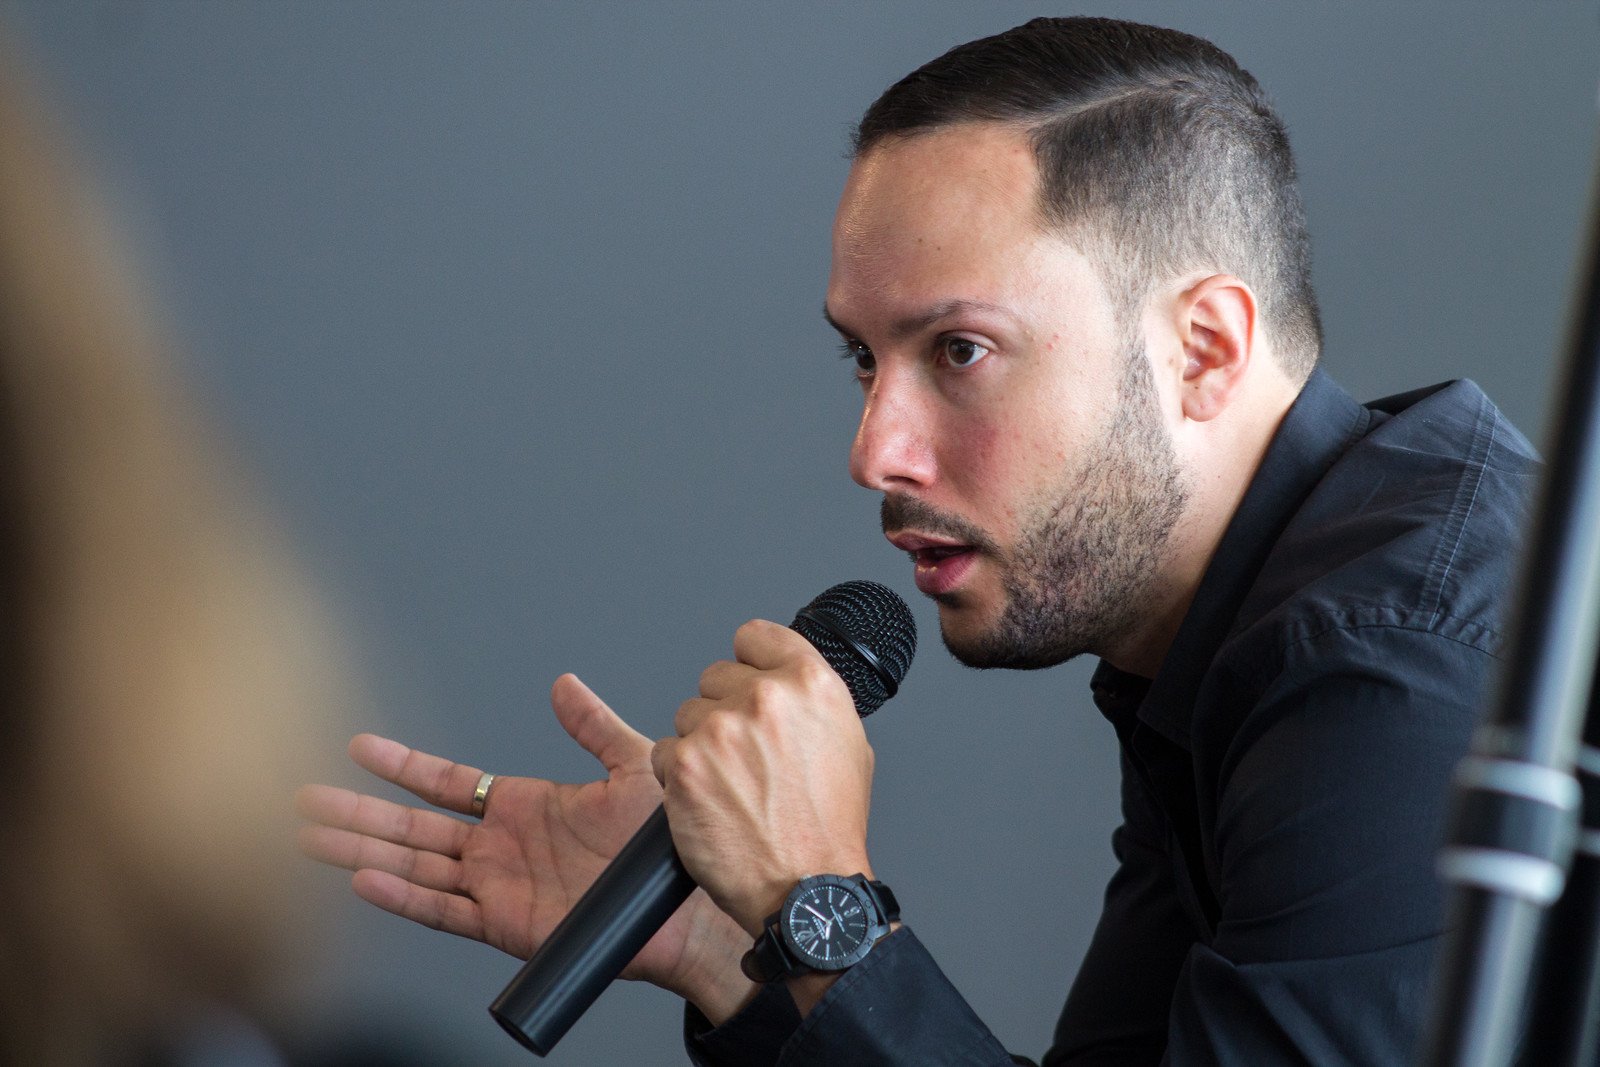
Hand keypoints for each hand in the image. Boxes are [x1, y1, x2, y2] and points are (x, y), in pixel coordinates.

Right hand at [296, 674, 753, 1017]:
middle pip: (411, 826)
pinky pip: (443, 910)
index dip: (401, 765)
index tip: (358, 747)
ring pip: (413, 866)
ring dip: (361, 850)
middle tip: (302, 797)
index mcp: (522, 807)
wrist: (686, 905)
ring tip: (308, 836)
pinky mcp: (505, 924)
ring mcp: (497, 886)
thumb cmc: (665, 843)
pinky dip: (402, 896)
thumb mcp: (632, 768)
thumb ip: (593, 727)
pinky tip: (362, 878)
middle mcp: (498, 847)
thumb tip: (564, 684)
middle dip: (357, 812)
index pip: (445, 782)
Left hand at [651, 619, 876, 935]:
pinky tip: (711, 802)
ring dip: (701, 746)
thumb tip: (785, 679)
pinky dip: (681, 778)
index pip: (754, 636)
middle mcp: (766, 698)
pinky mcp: (686, 764)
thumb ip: (811, 701)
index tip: (747, 681)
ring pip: (688, 716)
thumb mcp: (849, 744)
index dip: (750, 661)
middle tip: (746, 757)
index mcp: (811, 683)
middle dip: (724, 711)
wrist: (805, 886)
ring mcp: (722, 729)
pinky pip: (665, 753)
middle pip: (716, 677)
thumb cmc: (828, 827)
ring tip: (733, 786)